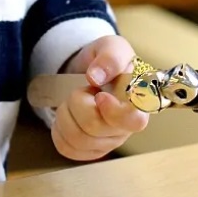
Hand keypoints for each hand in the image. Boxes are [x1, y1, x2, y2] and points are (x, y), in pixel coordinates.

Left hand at [51, 35, 148, 160]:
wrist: (92, 72)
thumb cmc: (108, 61)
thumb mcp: (112, 46)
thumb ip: (110, 56)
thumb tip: (96, 75)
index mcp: (138, 104)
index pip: (134, 121)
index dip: (114, 112)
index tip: (99, 95)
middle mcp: (125, 129)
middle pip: (94, 127)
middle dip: (79, 101)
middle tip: (84, 88)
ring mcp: (107, 142)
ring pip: (77, 139)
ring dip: (66, 113)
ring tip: (75, 100)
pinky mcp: (89, 150)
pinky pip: (66, 147)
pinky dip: (59, 128)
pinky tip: (68, 115)